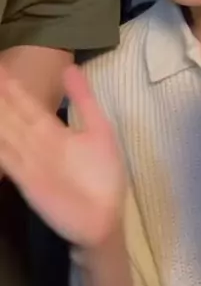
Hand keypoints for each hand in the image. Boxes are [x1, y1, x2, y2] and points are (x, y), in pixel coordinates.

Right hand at [0, 64, 125, 248]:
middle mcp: (37, 143)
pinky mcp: (29, 181)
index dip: (11, 87)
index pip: (26, 104)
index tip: (0, 66)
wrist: (105, 219)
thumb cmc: (103, 177)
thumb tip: (70, 67)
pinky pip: (9, 160)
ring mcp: (30, 162)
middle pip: (11, 116)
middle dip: (0, 97)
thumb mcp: (98, 130)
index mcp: (52, 131)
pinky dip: (1, 149)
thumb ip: (83, 100)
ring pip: (6, 133)